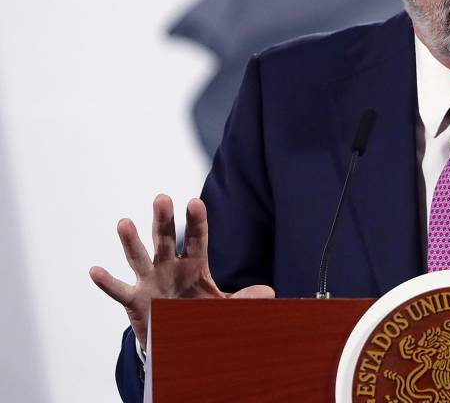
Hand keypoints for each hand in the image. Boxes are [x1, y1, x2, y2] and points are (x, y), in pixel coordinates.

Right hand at [89, 194, 273, 348]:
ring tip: (124, 223)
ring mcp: (150, 281)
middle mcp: (169, 266)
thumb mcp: (225, 307)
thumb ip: (244, 299)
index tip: (195, 202)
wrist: (177, 337)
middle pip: (165, 239)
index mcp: (194, 264)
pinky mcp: (134, 300)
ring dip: (131, 241)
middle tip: (161, 198)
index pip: (197, 238)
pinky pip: (119, 290)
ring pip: (139, 257)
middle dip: (163, 220)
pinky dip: (107, 282)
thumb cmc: (200, 313)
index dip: (197, 222)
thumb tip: (269, 293)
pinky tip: (95, 270)